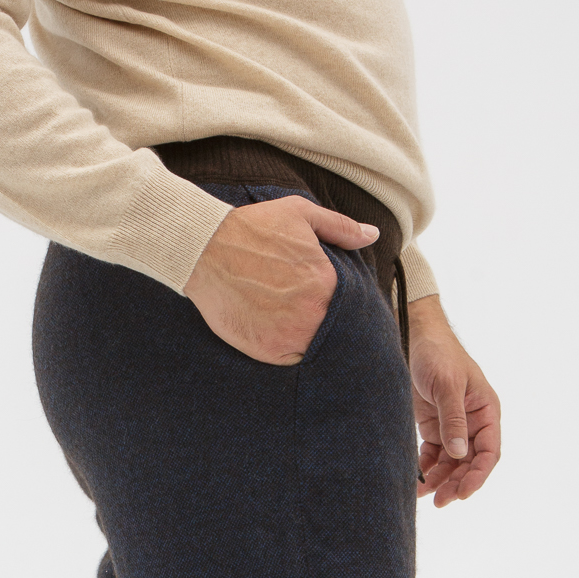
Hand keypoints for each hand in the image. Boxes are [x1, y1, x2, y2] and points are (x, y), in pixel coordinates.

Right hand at [183, 196, 379, 364]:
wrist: (206, 249)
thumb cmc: (252, 229)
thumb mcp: (301, 215)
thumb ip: (341, 227)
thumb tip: (372, 234)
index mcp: (327, 283)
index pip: (349, 306)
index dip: (341, 306)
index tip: (329, 303)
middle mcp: (313, 314)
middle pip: (333, 331)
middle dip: (326, 324)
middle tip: (308, 314)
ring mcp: (290, 336)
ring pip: (313, 348)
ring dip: (308, 340)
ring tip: (292, 324)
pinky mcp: (267, 351)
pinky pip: (289, 360)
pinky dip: (287, 350)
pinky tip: (276, 332)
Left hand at [408, 295, 500, 505]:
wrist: (415, 338)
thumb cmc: (438, 355)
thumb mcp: (447, 386)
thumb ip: (453, 419)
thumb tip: (459, 453)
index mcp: (486, 412)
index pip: (489, 452)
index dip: (478, 475)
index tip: (463, 493)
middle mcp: (473, 423)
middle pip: (470, 463)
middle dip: (457, 483)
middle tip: (441, 502)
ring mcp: (453, 427)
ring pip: (452, 464)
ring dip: (441, 481)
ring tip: (425, 497)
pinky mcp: (434, 429)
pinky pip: (433, 456)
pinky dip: (426, 470)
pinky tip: (416, 483)